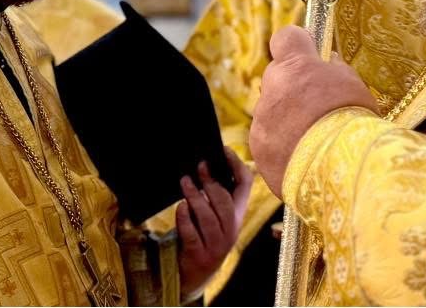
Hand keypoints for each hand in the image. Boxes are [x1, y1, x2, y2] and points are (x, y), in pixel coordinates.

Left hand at [176, 148, 253, 295]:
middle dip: (212, 182)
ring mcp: (215, 245)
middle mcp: (231, 231)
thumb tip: (206, 164)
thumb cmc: (203, 236)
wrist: (194, 276)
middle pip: (225, 202)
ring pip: (208, 217)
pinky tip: (180, 207)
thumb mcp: (216, 218)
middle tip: (199, 166)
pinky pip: (192, 233)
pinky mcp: (198, 254)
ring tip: (184, 182)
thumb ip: (216, 196)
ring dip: (195, 197)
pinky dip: (185, 218)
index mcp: (238, 216)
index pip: (245, 186)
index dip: (236, 165)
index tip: (223, 150)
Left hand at [250, 26, 379, 199]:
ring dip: (286, 118)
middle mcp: (271, 87)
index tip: (310, 53)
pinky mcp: (257, 148)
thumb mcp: (353, 84)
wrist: (340, 170)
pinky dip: (281, 145)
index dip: (297, 44)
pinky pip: (267, 139)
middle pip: (277, 77)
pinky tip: (303, 157)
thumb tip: (327, 63)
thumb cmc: (352, 121)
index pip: (285, 37)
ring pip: (271, 110)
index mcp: (295, 65)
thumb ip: (335, 70)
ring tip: (313, 139)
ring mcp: (261, 119)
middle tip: (317, 106)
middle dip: (292, 87)